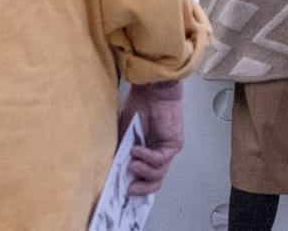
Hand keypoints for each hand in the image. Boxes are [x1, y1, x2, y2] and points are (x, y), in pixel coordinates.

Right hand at [118, 80, 184, 196]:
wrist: (151, 91)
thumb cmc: (137, 109)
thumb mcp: (123, 136)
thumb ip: (120, 155)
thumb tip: (113, 175)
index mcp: (145, 156)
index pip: (143, 179)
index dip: (135, 189)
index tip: (121, 194)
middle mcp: (157, 157)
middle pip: (154, 183)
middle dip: (141, 189)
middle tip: (128, 189)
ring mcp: (166, 152)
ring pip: (158, 174)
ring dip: (143, 171)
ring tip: (132, 163)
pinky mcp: (174, 145)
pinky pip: (160, 159)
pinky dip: (147, 157)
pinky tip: (137, 150)